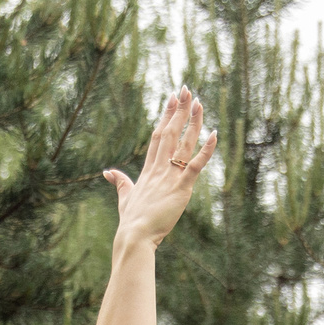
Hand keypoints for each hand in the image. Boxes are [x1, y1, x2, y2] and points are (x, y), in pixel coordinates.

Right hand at [102, 87, 215, 247]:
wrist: (134, 236)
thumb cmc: (131, 221)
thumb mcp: (125, 197)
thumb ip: (120, 182)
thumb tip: (108, 172)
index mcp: (148, 170)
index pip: (158, 136)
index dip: (166, 116)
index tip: (172, 98)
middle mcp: (159, 168)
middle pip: (170, 132)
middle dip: (178, 110)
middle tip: (186, 89)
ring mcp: (170, 177)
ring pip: (183, 143)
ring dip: (192, 122)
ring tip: (199, 103)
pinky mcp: (181, 188)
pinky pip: (196, 165)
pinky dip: (207, 150)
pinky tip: (215, 134)